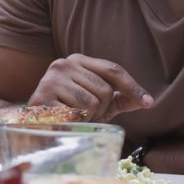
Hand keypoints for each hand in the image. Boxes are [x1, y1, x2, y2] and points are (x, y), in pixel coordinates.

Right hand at [28, 54, 153, 120]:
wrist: (34, 123)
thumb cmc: (68, 110)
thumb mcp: (97, 103)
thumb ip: (120, 99)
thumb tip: (146, 101)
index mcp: (79, 60)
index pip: (113, 70)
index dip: (133, 87)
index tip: (148, 102)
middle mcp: (65, 63)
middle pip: (105, 90)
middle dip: (102, 110)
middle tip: (89, 116)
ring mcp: (52, 78)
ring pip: (92, 102)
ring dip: (89, 117)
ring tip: (76, 118)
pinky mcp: (43, 95)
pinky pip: (76, 113)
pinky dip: (76, 122)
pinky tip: (65, 121)